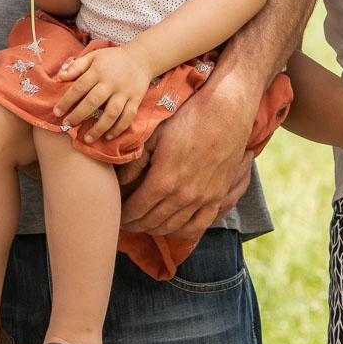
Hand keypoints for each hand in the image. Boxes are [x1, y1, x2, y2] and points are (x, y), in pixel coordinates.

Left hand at [53, 46, 151, 140]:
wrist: (142, 58)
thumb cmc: (113, 59)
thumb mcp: (94, 56)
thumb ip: (77, 66)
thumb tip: (60, 77)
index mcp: (99, 71)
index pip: (79, 87)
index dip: (67, 101)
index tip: (57, 112)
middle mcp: (112, 82)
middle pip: (93, 101)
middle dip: (79, 115)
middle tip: (67, 125)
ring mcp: (125, 92)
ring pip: (111, 113)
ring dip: (98, 128)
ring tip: (87, 138)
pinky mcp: (136, 99)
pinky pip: (127, 117)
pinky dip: (118, 128)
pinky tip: (108, 136)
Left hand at [119, 78, 255, 238]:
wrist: (225, 113)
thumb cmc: (187, 119)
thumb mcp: (154, 136)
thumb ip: (134, 162)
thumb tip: (119, 181)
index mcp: (163, 180)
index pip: (136, 209)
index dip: (124, 216)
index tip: (117, 216)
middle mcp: (182, 195)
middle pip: (152, 221)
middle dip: (136, 224)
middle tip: (126, 222)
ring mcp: (202, 198)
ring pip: (173, 226)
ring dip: (155, 229)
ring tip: (145, 224)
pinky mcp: (217, 196)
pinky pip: (199, 224)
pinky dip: (183, 230)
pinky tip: (174, 227)